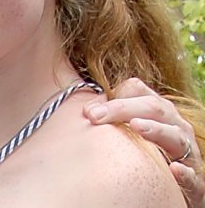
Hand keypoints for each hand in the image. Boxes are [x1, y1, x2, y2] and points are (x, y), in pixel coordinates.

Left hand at [83, 77, 202, 206]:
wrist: (172, 190)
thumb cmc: (145, 155)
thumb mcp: (130, 132)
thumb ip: (113, 118)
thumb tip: (87, 110)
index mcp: (159, 112)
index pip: (138, 91)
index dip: (114, 97)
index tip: (89, 111)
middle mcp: (176, 128)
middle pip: (154, 108)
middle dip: (123, 108)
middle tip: (95, 115)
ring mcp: (188, 154)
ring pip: (176, 136)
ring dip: (156, 130)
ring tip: (136, 126)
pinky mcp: (196, 184)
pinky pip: (195, 178)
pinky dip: (186, 173)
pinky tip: (174, 170)